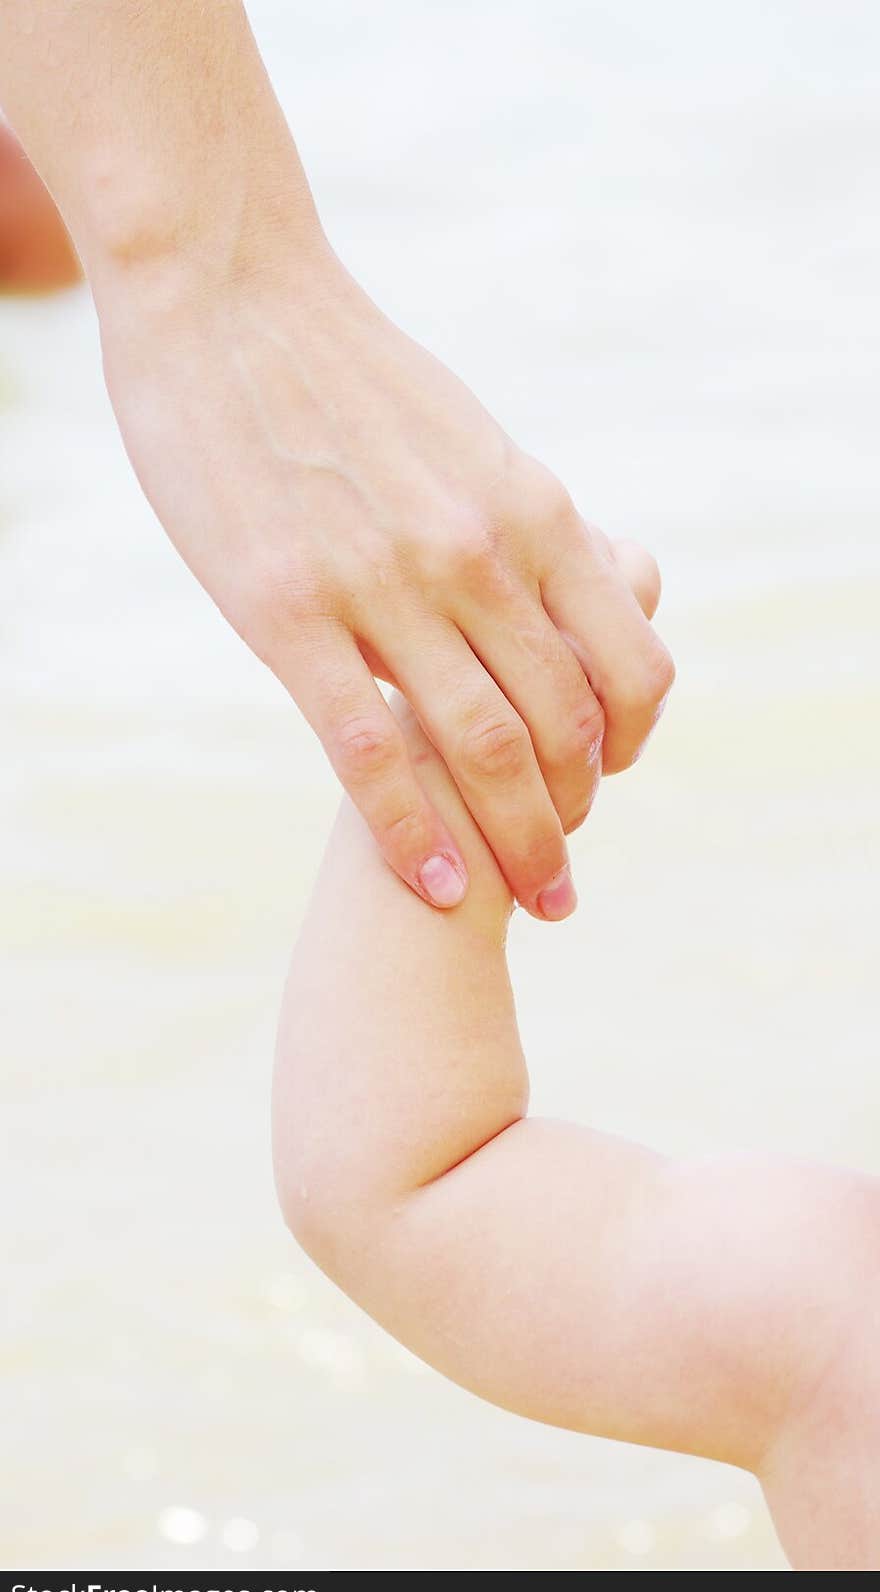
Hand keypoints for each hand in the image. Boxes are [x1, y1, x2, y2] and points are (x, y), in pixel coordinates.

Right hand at [101, 248, 672, 917]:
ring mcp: (382, 586)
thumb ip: (518, 526)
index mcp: (530, 510)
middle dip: (576, 817)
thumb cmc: (347, 373)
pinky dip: (414, 832)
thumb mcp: (471, 440)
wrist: (227, 297)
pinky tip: (436, 885)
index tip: (609, 784)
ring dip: (521, 843)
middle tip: (566, 879)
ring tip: (534, 902)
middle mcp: (475, 554)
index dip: (631, 743)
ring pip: (483, 747)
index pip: (626, 659)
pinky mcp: (288, 614)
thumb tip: (554, 591)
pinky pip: (368, 750)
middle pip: (563, 723)